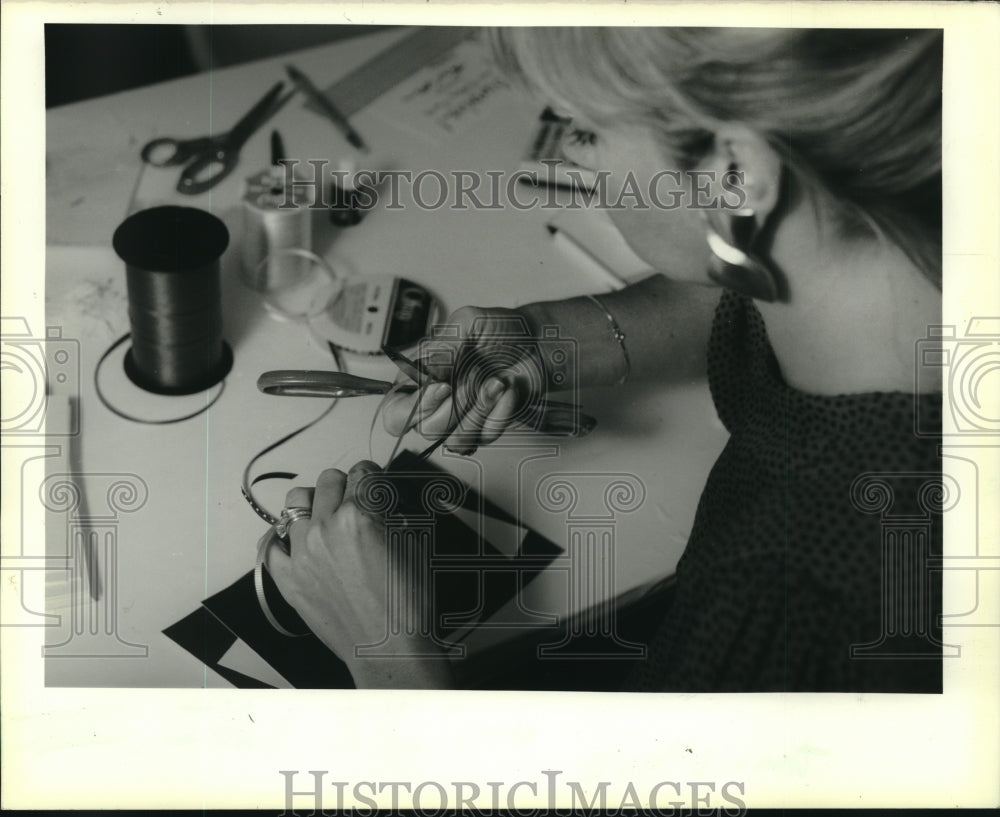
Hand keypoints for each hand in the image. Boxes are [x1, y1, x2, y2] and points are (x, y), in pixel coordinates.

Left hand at [266, 460, 453, 687]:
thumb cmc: (406, 605)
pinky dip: (283, 539)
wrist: (389, 649)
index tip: (373, 481)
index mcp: (360, 515)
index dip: (372, 476)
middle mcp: (326, 528)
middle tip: (354, 499)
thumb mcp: (412, 544)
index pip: (361, 473)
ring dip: (313, 503)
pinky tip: (297, 542)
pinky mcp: (288, 580)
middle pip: (328, 481)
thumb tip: (380, 498)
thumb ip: (391, 513)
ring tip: (325, 515)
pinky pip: (271, 546)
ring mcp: (302, 554)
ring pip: (295, 503)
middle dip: (345, 485)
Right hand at [381, 306, 548, 453]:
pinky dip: (500, 413)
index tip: (441, 387)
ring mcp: (462, 418)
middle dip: (452, 408)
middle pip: (425, 430)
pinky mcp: (486, 427)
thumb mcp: (468, 323)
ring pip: (456, 440)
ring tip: (494, 382)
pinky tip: (507, 390)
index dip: (412, 407)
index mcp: (419, 377)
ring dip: (478, 411)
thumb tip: (428, 372)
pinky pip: (486, 436)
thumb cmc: (502, 330)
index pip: (394, 411)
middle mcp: (437, 402)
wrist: (538, 341)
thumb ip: (445, 347)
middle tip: (469, 380)